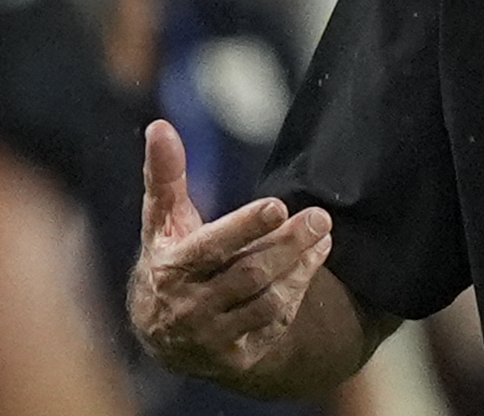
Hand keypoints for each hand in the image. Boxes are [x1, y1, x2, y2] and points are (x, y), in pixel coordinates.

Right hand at [127, 119, 333, 380]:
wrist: (166, 335)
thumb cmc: (170, 260)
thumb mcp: (163, 221)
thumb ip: (165, 177)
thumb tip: (160, 126)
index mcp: (170, 270)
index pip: (212, 248)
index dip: (245, 227)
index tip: (277, 205)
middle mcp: (189, 309)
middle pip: (250, 273)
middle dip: (289, 243)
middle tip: (321, 216)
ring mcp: (213, 336)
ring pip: (269, 299)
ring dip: (301, 264)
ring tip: (323, 232)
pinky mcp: (237, 357)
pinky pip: (276, 322)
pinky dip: (299, 289)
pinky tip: (314, 258)